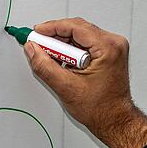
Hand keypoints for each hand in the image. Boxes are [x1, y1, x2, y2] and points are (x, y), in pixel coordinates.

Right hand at [24, 17, 146, 147]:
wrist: (115, 120)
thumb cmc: (101, 108)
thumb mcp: (66, 87)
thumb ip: (45, 65)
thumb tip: (32, 49)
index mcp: (108, 48)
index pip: (75, 27)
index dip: (52, 28)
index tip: (36, 32)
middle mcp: (114, 44)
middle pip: (78, 29)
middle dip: (55, 36)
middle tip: (37, 44)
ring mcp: (113, 48)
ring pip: (81, 36)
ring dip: (63, 45)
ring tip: (49, 57)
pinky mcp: (109, 53)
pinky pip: (86, 44)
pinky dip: (71, 50)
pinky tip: (61, 61)